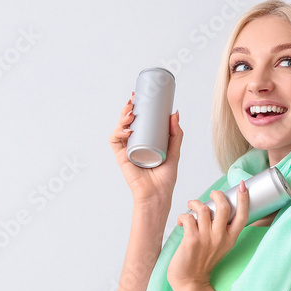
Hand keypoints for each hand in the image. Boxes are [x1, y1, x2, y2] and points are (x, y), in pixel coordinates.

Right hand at [108, 92, 182, 207]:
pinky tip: (128, 131)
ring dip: (122, 118)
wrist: (157, 195)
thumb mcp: (174, 151)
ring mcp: (127, 150)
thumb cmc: (165, 178)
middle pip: (127, 122)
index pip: (139, 121)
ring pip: (119, 128)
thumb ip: (175, 134)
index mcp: (146, 141)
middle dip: (128, 108)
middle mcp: (134, 144)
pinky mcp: (121, 157)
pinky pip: (115, 141)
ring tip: (132, 114)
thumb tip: (174, 113)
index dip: (136, 107)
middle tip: (134, 100)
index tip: (139, 96)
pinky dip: (118, 133)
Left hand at [167, 182, 249, 290]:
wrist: (190, 281)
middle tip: (212, 194)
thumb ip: (222, 229)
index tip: (243, 186)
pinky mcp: (191, 240)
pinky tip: (181, 221)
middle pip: (224, 206)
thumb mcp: (220, 246)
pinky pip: (188, 217)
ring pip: (203, 209)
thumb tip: (216, 207)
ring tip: (191, 205)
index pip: (242, 215)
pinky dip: (183, 216)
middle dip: (217, 194)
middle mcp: (221, 237)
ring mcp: (206, 239)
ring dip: (195, 203)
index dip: (244, 198)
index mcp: (230, 238)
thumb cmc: (203, 261)